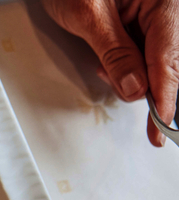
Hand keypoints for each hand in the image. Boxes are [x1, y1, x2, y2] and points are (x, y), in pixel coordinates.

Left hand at [42, 0, 178, 146]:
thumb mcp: (88, 17)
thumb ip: (114, 53)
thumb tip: (134, 88)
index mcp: (164, 2)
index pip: (169, 58)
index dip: (165, 95)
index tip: (161, 123)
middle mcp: (164, 9)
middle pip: (166, 63)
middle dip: (150, 90)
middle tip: (153, 129)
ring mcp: (153, 16)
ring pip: (154, 62)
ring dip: (133, 78)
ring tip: (108, 71)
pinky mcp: (138, 23)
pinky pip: (141, 53)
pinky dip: (125, 67)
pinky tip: (110, 67)